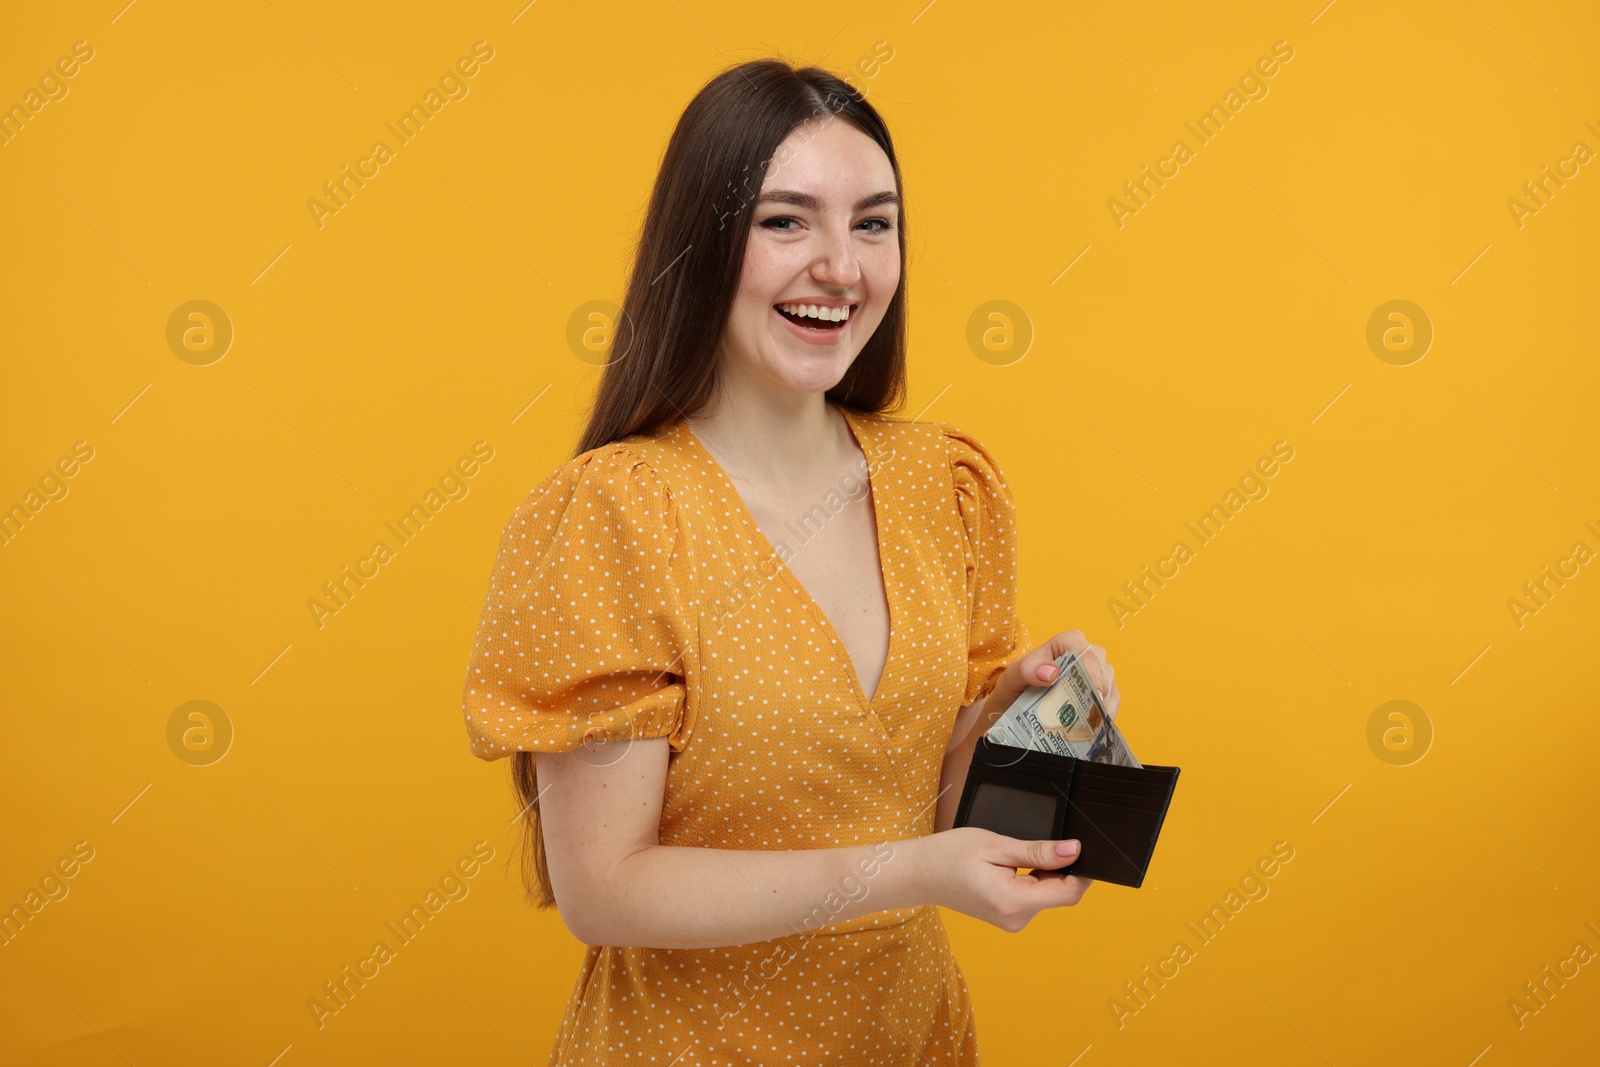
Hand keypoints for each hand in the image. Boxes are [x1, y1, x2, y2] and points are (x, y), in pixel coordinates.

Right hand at [914, 827, 1092, 931]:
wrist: (919, 874)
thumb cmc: (950, 855)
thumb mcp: (996, 845)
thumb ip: (1038, 852)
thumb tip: (1074, 850)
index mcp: (1013, 901)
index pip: (1068, 893)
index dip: (1082, 871)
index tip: (1084, 848)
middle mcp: (1015, 919)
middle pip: (1059, 894)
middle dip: (1059, 868)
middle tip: (1036, 842)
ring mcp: (1011, 921)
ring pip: (1046, 894)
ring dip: (1042, 873)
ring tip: (1011, 855)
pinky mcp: (1007, 918)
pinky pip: (1032, 898)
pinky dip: (1031, 880)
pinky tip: (1008, 866)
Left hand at [988, 630, 1119, 720]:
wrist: (1014, 708)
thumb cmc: (1015, 687)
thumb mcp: (1013, 677)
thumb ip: (1027, 670)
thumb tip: (1051, 672)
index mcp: (1064, 644)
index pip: (1083, 649)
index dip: (1091, 669)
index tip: (1093, 691)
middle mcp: (1083, 654)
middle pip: (1101, 667)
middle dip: (1099, 689)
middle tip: (1093, 711)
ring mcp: (1094, 673)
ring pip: (1109, 684)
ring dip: (1102, 704)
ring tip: (1093, 722)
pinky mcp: (1099, 692)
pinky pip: (1112, 700)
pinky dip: (1106, 713)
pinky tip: (1098, 725)